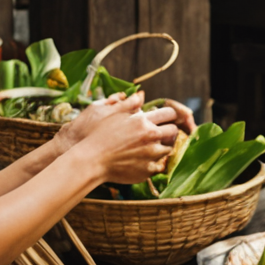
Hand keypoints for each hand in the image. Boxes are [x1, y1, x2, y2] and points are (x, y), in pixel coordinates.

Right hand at [64, 93, 182, 183]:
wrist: (91, 161)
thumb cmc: (99, 136)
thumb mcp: (113, 114)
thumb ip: (130, 104)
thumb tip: (141, 94)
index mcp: (142, 121)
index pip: (169, 114)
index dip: (170, 115)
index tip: (167, 118)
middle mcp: (150, 137)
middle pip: (173, 131)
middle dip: (169, 131)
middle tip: (162, 133)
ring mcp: (150, 155)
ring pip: (168, 149)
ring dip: (163, 147)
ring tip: (153, 147)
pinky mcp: (147, 170)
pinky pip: (160, 165)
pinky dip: (156, 162)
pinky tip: (147, 160)